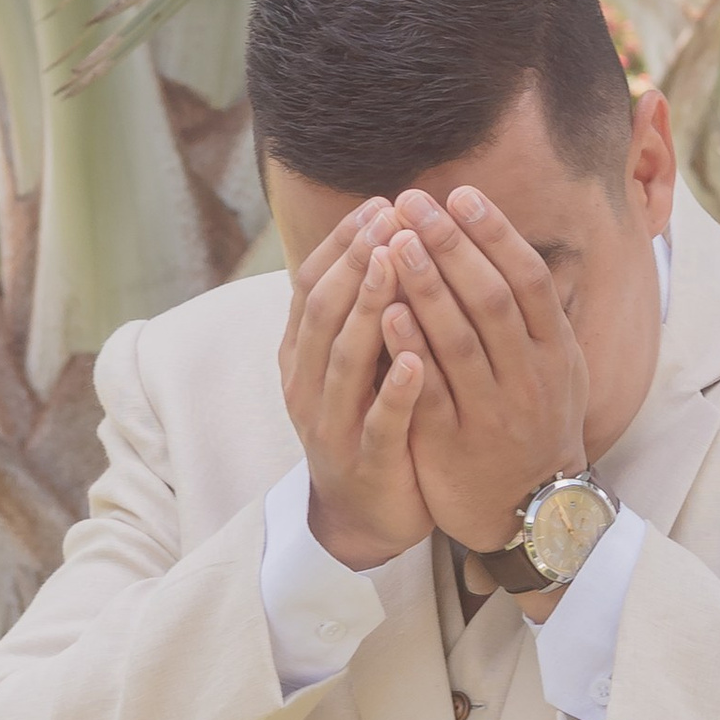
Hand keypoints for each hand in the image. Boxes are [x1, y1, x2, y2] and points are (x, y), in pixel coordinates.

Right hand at [279, 199, 431, 572]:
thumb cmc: (367, 420)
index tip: (380, 204)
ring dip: (370, 308)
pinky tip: (417, 357)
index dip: (343, 243)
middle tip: (390, 217)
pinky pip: (378, 422)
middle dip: (356, 260)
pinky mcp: (365, 462)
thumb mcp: (355, 361)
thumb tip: (386, 235)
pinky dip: (394, 388)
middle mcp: (307, 384)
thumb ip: (362, 309)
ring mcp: (331, 425)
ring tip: (396, 265)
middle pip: (323, 310)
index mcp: (302, 355)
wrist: (363, 514)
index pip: (311, 284)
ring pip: (343, 359)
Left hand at [379, 187, 588, 555]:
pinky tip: (385, 312)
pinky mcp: (453, 444)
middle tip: (414, 202)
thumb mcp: (556, 367)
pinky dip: (409, 351)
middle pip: (492, 301)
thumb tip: (506, 238)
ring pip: (459, 342)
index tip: (461, 194)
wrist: (531, 510)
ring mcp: (492, 413)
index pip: (528, 280)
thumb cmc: (534, 422)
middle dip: (452, 246)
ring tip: (395, 241)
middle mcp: (529, 379)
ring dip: (426, 287)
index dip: (495, 234)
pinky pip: (430, 392)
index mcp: (556, 352)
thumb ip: (534, 312)